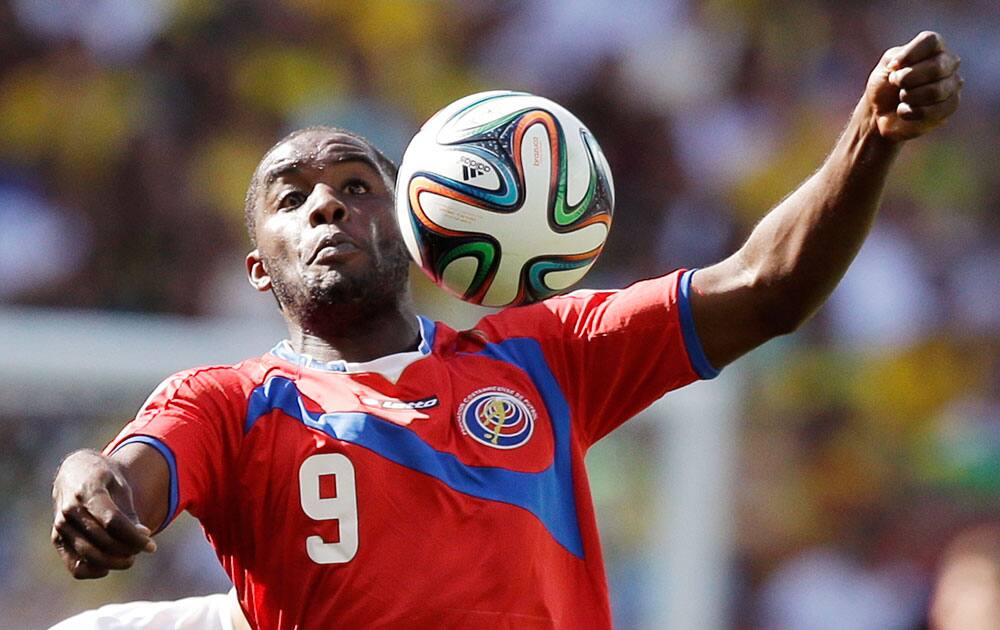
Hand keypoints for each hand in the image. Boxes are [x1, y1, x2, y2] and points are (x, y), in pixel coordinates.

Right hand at [51, 450, 156, 578]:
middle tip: (144, 548)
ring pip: (89, 555)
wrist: (75, 472)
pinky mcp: (57, 539)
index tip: (151, 545)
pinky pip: (75, 566)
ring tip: (131, 557)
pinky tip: (109, 566)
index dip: (134, 537)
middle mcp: (70, 511)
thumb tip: (142, 535)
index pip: (113, 522)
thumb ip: (128, 511)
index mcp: (88, 491)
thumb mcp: (121, 486)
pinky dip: (94, 571)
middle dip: (128, 549)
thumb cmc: (104, 478)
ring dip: (114, 562)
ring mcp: (60, 526)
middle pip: (103, 540)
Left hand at [865, 31, 962, 141]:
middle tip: (895, 83)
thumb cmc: (885, 85)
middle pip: (936, 68)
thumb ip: (897, 57)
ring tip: (901, 97)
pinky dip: (909, 112)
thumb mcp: (886, 65)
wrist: (880, 113)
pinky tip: (904, 110)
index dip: (909, 54)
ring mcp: (953, 86)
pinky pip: (931, 111)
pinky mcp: (949, 108)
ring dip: (908, 96)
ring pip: (935, 92)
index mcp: (935, 47)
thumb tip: (901, 65)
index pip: (931, 41)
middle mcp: (950, 63)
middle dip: (906, 79)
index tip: (892, 67)